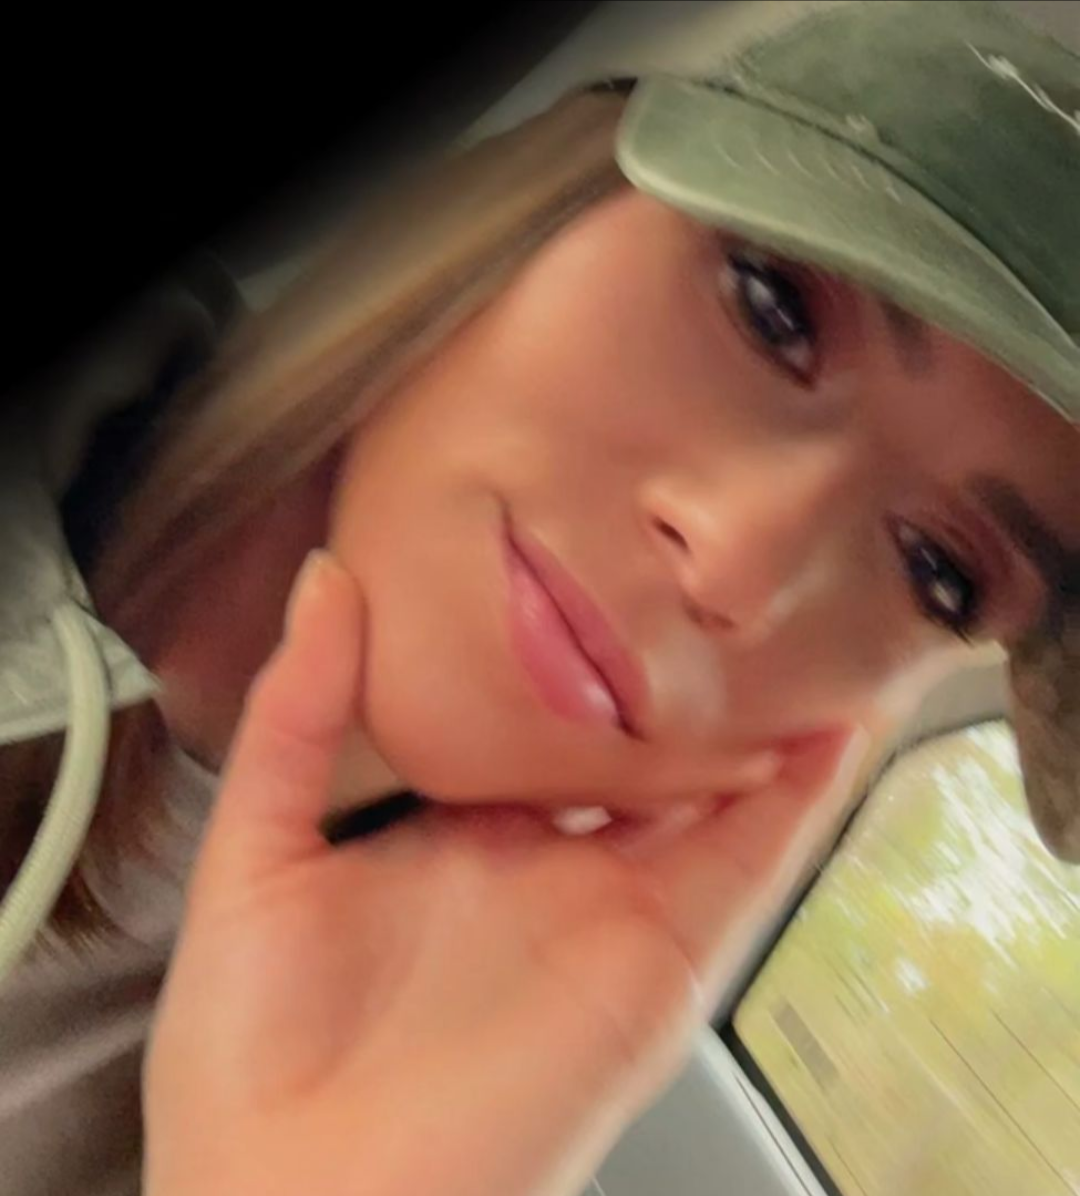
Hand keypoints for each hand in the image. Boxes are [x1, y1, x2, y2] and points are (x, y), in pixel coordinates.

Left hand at [143, 551, 864, 1195]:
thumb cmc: (255, 1051)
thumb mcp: (259, 848)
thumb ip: (297, 713)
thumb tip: (325, 583)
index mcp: (461, 834)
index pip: (539, 722)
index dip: (578, 652)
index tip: (601, 564)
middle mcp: (548, 868)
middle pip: (638, 753)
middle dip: (682, 677)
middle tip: (719, 582)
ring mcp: (611, 912)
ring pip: (714, 798)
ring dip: (762, 722)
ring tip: (803, 628)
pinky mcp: (659, 961)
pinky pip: (749, 866)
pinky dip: (801, 798)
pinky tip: (833, 725)